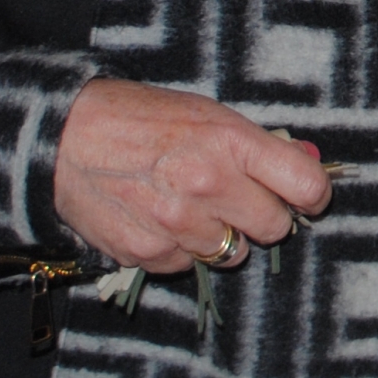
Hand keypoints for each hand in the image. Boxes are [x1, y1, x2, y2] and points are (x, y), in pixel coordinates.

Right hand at [52, 78, 332, 271]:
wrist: (65, 138)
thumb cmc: (141, 117)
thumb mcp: (208, 113)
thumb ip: (259, 145)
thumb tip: (311, 163)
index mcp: (230, 142)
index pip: (306, 187)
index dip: (312, 194)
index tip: (304, 194)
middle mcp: (208, 185)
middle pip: (275, 228)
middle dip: (263, 215)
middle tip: (238, 197)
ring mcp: (177, 224)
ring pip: (233, 253)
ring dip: (220, 235)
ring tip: (191, 205)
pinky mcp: (148, 254)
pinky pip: (188, 265)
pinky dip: (181, 249)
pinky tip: (159, 218)